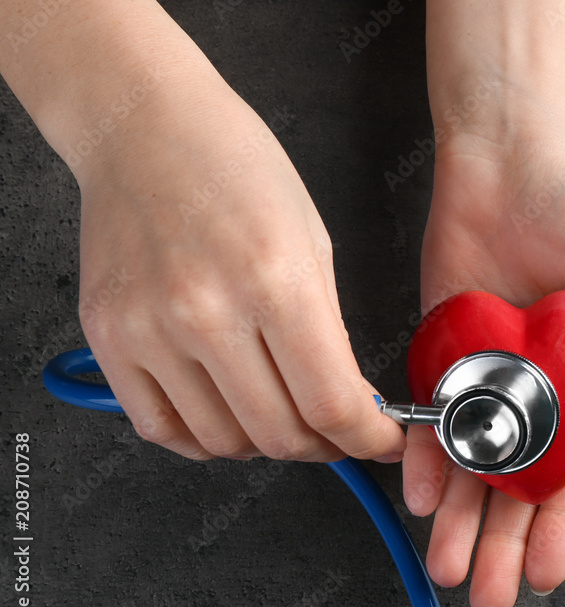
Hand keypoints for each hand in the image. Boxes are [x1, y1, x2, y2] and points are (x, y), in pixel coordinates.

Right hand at [74, 77, 404, 462]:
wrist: (145, 128)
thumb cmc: (236, 169)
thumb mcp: (314, 243)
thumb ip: (330, 332)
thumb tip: (347, 403)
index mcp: (276, 281)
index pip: (332, 404)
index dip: (367, 439)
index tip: (380, 440)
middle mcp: (208, 312)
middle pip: (280, 434)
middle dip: (324, 445)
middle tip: (337, 432)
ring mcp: (151, 331)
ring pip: (224, 442)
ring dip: (265, 445)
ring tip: (282, 416)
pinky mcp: (110, 339)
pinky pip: (162, 429)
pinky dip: (205, 439)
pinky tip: (228, 415)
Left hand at [403, 138, 564, 606]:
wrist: (514, 157)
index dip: (562, 526)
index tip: (547, 571)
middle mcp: (536, 387)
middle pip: (518, 482)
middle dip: (505, 542)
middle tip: (488, 593)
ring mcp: (486, 373)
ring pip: (472, 462)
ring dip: (461, 518)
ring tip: (449, 565)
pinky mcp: (443, 349)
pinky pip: (431, 415)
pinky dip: (426, 457)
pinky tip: (424, 496)